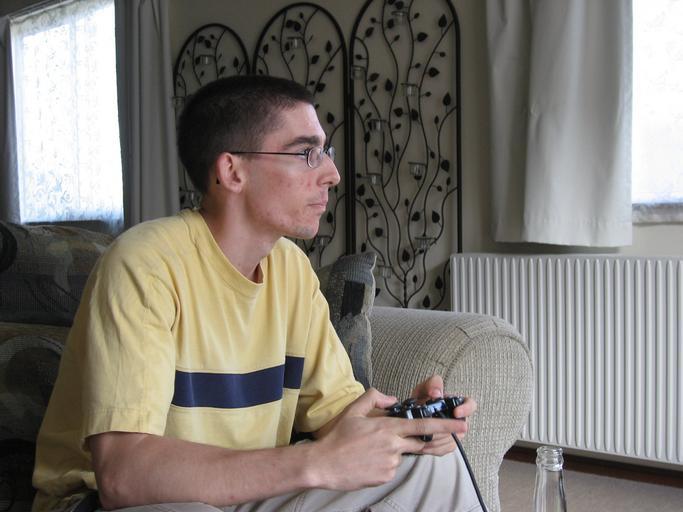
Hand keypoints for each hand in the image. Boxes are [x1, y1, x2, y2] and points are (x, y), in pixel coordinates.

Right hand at [313, 387, 464, 490]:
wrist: (324, 464)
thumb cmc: (338, 437)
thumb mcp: (354, 411)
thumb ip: (374, 398)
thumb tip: (392, 399)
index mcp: (388, 428)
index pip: (422, 426)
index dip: (444, 425)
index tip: (461, 425)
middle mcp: (393, 445)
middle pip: (420, 442)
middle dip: (436, 440)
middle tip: (449, 437)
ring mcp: (390, 463)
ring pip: (401, 454)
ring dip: (393, 450)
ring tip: (368, 450)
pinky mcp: (385, 477)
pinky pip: (391, 467)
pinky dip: (384, 463)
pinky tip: (367, 461)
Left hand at [410, 375, 477, 454]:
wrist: (410, 419)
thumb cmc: (420, 401)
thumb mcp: (423, 389)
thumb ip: (432, 384)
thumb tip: (437, 393)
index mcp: (457, 404)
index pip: (471, 405)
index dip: (466, 409)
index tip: (456, 412)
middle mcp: (459, 419)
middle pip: (461, 427)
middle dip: (445, 428)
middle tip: (432, 428)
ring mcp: (455, 433)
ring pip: (451, 439)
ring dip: (437, 438)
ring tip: (422, 435)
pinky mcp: (447, 445)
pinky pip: (444, 448)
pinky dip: (432, 447)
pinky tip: (422, 443)